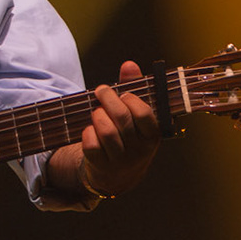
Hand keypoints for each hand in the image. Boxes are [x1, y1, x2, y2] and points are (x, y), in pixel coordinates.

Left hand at [75, 60, 160, 198]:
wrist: (120, 175)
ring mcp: (121, 160)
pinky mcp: (101, 166)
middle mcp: (139, 150)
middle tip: (101, 91)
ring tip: (96, 111)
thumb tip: (129, 64)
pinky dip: (87, 133)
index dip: (131, 100)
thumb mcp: (138, 116)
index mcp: (153, 135)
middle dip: (108, 99)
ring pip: (106, 131)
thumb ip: (134, 87)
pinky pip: (91, 145)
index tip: (123, 93)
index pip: (144, 114)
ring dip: (97, 115)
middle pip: (122, 118)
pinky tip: (90, 129)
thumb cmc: (130, 135)